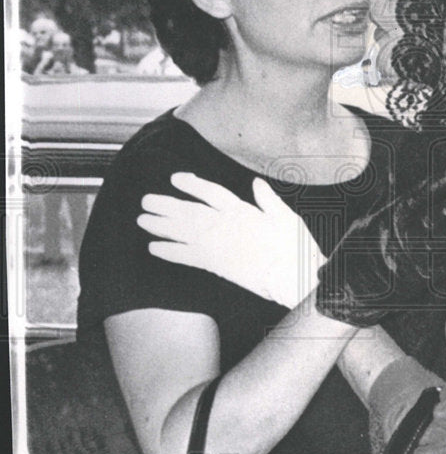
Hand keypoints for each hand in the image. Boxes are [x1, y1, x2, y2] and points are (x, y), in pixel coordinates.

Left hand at [137, 172, 325, 306]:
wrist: (293, 275)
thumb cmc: (295, 247)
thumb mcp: (286, 216)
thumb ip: (268, 199)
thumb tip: (256, 184)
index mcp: (241, 210)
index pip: (210, 192)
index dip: (191, 184)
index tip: (176, 179)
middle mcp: (224, 225)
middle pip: (188, 211)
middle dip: (165, 205)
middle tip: (146, 201)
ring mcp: (217, 245)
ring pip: (182, 231)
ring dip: (160, 225)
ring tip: (143, 220)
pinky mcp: (215, 265)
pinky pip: (185, 256)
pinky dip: (168, 251)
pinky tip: (153, 248)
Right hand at [316, 175, 445, 326]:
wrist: (345, 293)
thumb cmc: (354, 257)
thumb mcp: (362, 225)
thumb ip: (383, 204)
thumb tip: (392, 180)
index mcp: (386, 221)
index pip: (416, 198)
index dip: (436, 186)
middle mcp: (397, 238)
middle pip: (433, 217)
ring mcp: (406, 260)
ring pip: (439, 241)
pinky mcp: (413, 283)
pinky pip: (439, 272)